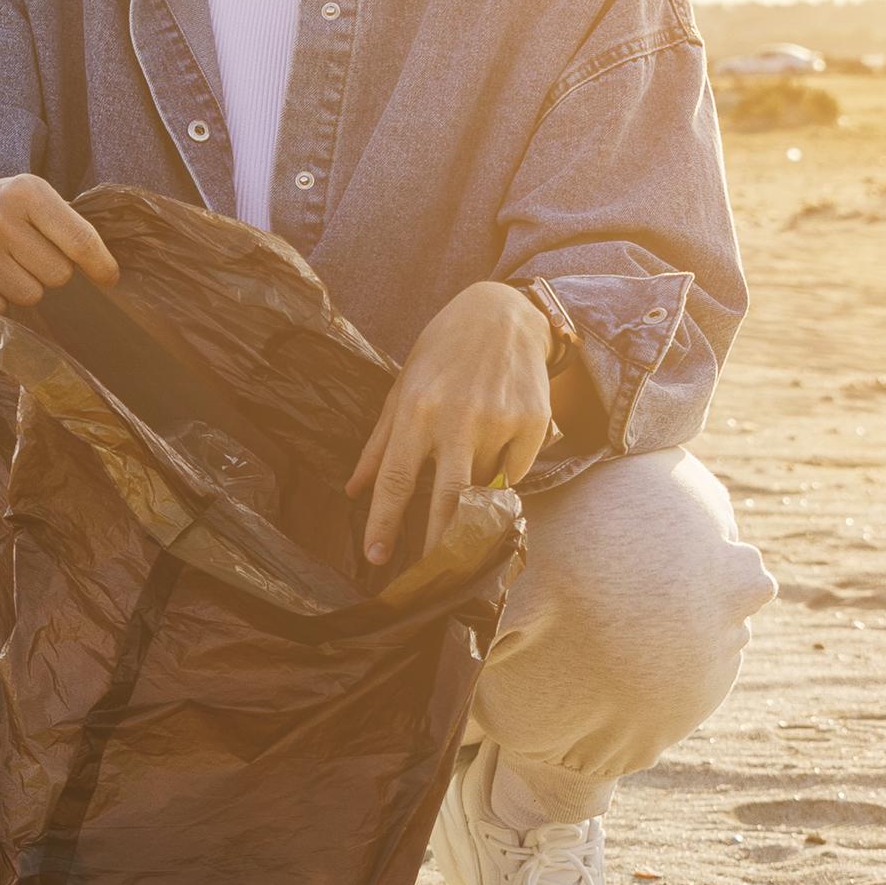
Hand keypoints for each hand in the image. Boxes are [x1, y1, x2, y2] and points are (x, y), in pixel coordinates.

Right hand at [0, 171, 119, 311]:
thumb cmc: (1, 211)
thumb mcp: (34, 201)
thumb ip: (70, 228)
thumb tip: (108, 275)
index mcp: (26, 191)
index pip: (79, 240)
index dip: (100, 266)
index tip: (109, 280)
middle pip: (57, 275)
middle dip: (51, 274)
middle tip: (31, 260)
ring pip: (29, 296)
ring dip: (24, 289)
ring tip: (6, 268)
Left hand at [348, 282, 555, 571]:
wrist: (502, 313)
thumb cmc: (442, 351)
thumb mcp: (402, 387)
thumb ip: (378, 443)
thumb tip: (352, 490)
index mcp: (417, 410)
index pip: (395, 480)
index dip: (383, 524)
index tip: (376, 558)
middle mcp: (458, 417)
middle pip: (446, 499)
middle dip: (436, 542)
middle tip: (428, 571)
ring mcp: (500, 421)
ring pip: (484, 486)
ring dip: (473, 491)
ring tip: (469, 455)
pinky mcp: (533, 423)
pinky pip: (515, 472)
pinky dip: (503, 469)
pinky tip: (498, 437)